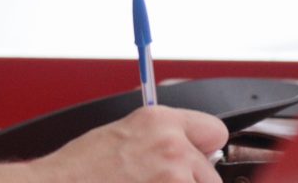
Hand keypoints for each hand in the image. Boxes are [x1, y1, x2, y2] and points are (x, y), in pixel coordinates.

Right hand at [34, 105, 226, 182]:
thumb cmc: (81, 168)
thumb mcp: (122, 133)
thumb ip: (160, 133)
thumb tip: (184, 139)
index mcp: (160, 121)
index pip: (215, 131)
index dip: (204, 149)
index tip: (197, 159)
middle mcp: (173, 147)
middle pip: (211, 173)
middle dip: (191, 182)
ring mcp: (175, 179)